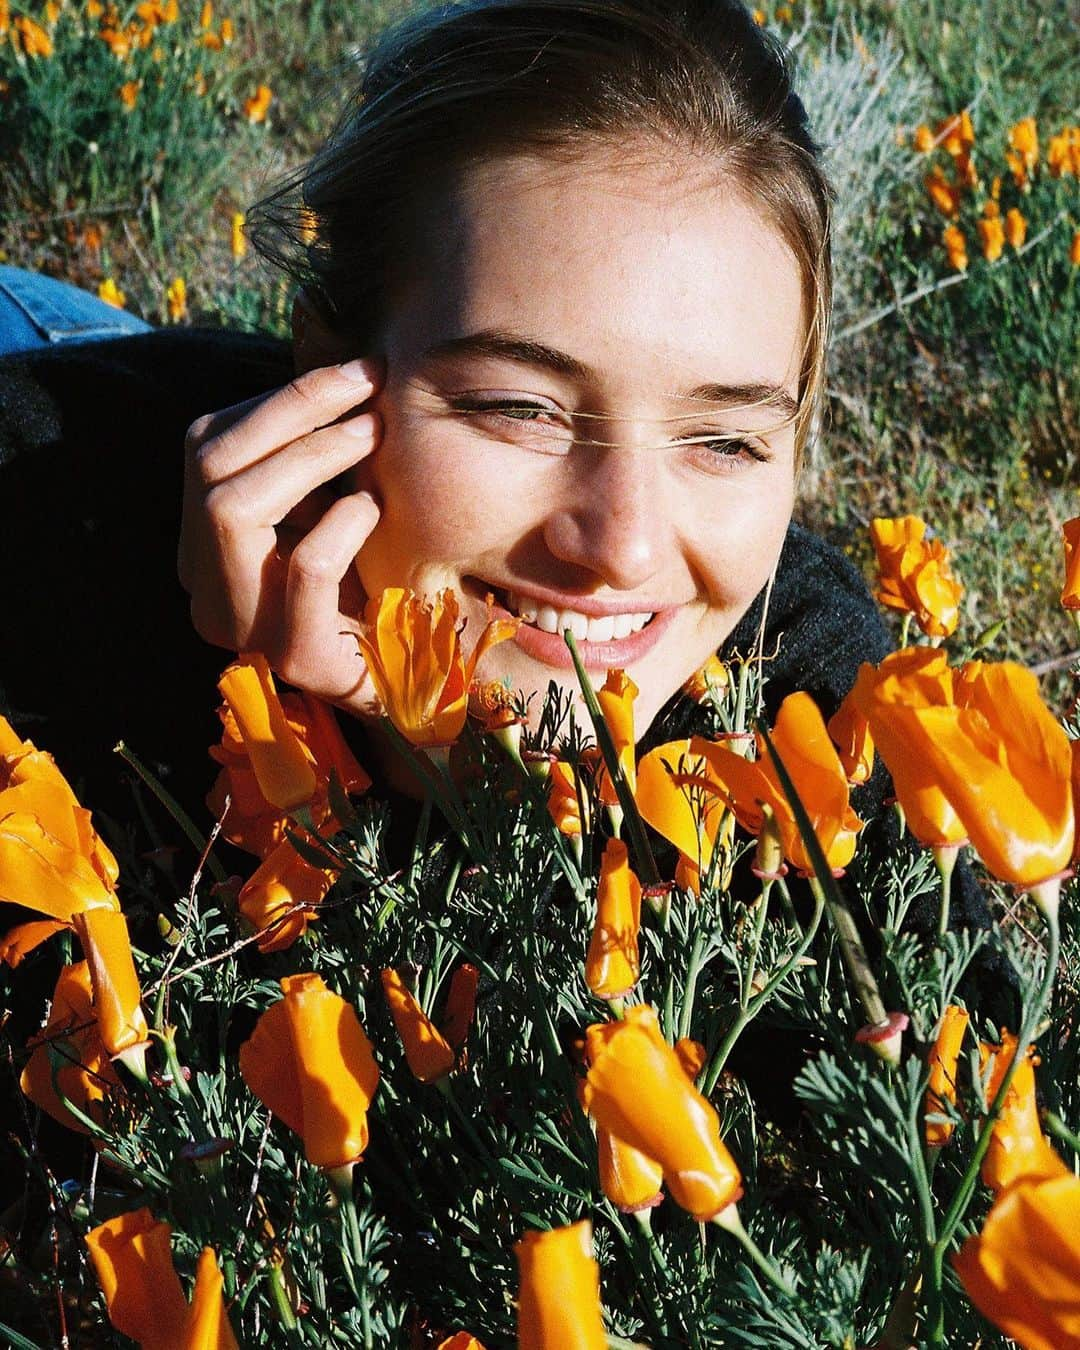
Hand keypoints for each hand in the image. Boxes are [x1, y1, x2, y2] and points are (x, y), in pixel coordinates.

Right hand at [178, 357, 383, 715]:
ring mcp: (242, 627)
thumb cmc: (377, 589)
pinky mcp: (297, 659)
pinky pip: (300, 569)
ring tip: (373, 431)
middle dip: (293, 411)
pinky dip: (337, 525)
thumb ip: (316, 462)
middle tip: (370, 385)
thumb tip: (339, 374)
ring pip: (232, 509)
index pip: (206, 449)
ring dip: (310, 455)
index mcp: (207, 548)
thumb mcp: (337, 511)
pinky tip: (371, 507)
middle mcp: (208, 587)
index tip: (350, 369)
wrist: (415, 686)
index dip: (275, 401)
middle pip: (209, 466)